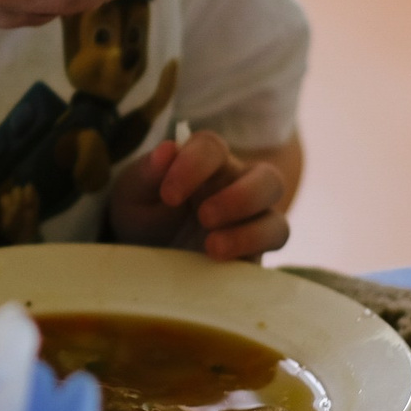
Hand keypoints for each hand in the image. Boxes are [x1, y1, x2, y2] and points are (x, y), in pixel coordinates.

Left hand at [108, 130, 288, 260]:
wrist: (147, 254)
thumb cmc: (144, 214)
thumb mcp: (133, 195)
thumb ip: (148, 173)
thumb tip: (167, 149)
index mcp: (205, 161)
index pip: (212, 148)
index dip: (194, 166)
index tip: (169, 195)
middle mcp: (238, 184)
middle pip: (268, 177)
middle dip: (240, 197)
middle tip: (204, 217)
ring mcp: (252, 218)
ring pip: (277, 220)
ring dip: (250, 230)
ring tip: (212, 248)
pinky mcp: (256, 250)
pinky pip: (272, 246)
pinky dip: (251, 251)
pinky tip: (220, 262)